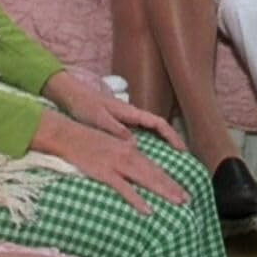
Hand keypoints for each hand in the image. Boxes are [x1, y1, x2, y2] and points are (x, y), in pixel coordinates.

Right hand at [31, 112, 188, 214]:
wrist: (68, 135)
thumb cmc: (87, 141)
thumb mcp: (111, 145)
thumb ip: (125, 155)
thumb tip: (136, 165)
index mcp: (131, 150)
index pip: (155, 167)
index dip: (170, 179)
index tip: (183, 190)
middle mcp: (128, 155)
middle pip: (155, 174)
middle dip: (173, 187)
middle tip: (188, 200)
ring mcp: (117, 164)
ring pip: (146, 180)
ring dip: (164, 191)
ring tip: (178, 203)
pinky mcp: (105, 173)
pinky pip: (124, 189)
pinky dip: (137, 199)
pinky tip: (148, 210)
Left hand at [44, 70, 187, 151]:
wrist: (72, 95)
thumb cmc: (85, 105)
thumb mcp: (99, 118)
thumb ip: (116, 129)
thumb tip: (135, 143)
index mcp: (130, 113)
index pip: (158, 123)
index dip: (172, 136)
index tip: (182, 148)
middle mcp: (132, 116)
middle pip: (159, 129)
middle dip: (172, 142)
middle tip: (184, 158)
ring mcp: (127, 120)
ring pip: (151, 133)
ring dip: (162, 144)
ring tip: (171, 161)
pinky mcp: (120, 125)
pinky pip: (140, 135)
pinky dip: (149, 145)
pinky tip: (149, 157)